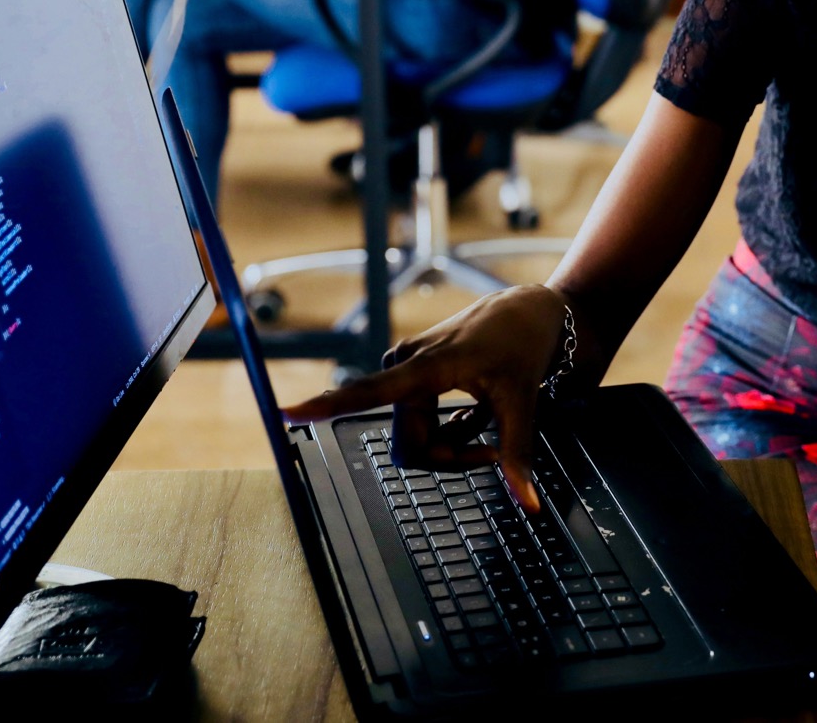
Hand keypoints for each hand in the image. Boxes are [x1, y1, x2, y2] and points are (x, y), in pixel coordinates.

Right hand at [282, 285, 570, 510]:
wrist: (530, 311)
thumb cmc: (523, 345)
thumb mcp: (523, 400)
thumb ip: (517, 453)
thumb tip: (530, 504)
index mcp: (427, 365)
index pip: (370, 391)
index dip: (327, 405)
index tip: (287, 412)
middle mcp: (406, 363)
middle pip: (410, 444)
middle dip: (450, 457)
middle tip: (491, 451)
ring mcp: (407, 368)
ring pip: (416, 438)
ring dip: (453, 443)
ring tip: (487, 421)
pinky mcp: (412, 371)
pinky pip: (421, 423)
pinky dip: (451, 430)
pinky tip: (476, 413)